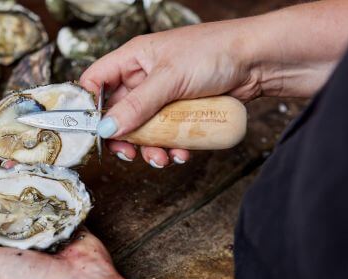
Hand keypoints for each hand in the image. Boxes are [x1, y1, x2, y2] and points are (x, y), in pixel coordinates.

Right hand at [80, 20, 260, 167]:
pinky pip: (167, 134)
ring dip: (149, 147)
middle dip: (124, 136)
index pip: (96, 81)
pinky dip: (171, 146)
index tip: (92, 130)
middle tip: (128, 153)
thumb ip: (136, 105)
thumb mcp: (169, 79)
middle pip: (118, 112)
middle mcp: (144, 77)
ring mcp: (163, 95)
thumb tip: (106, 128)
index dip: (89, 105)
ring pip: (143, 128)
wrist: (259, 61)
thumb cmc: (215, 52)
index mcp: (133, 58)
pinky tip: (182, 153)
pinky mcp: (181, 110)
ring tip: (162, 157)